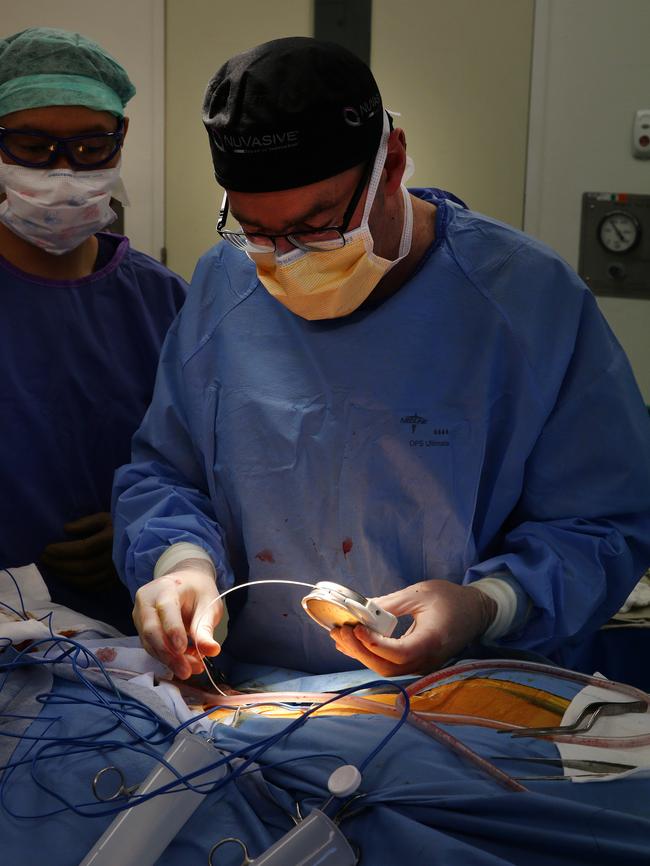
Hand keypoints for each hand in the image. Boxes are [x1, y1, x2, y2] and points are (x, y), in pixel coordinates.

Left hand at [39, 512, 116, 589]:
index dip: (63, 551)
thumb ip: (86, 523)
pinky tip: (69, 578)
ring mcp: (116, 571)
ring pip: (87, 579)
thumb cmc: (122, 525)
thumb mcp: (106, 517)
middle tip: (45, 560)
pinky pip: (95, 586)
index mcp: (111, 539)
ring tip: (53, 569)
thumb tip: (65, 530)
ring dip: (66, 576)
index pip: (83, 548)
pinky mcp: (117, 580)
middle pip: (83, 566)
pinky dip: (79, 584)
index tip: (47, 549)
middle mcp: (114, 558)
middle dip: (60, 564)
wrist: (145, 540)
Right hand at [133, 559, 222, 679]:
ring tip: (190, 670)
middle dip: (169, 654)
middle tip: (187, 671)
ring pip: (150, 643)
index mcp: (164, 588)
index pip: (165, 610)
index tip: (183, 649)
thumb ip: (205, 628)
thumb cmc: (197, 590)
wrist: (185, 581)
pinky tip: (184, 663)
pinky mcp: (141, 628)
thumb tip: (212, 650)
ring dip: (169, 660)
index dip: (173, 630)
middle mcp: (146, 601)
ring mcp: (140, 615)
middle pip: (152, 631)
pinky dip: (167, 658)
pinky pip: (151, 646)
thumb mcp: (208, 604)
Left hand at [330, 580, 496, 676]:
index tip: (357, 628)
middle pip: (387, 667)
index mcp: (431, 640)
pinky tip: (353, 642)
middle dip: (360, 650)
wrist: (475, 612)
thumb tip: (360, 610)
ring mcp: (422, 666)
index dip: (376, 644)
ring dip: (361, 654)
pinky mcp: (416, 664)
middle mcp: (426, 660)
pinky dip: (370, 655)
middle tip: (339, 631)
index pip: (400, 652)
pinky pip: (390, 665)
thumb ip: (390, 604)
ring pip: (386, 669)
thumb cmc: (450, 599)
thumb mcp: (420, 593)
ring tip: (340, 635)